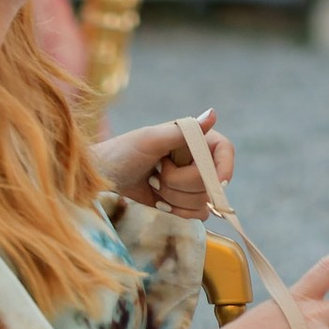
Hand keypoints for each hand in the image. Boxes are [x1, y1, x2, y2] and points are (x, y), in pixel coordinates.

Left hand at [96, 114, 234, 207]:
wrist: (104, 177)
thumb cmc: (124, 151)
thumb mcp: (152, 139)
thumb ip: (185, 132)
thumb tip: (213, 114)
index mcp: (195, 138)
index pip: (225, 152)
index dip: (224, 168)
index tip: (215, 183)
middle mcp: (198, 159)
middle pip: (211, 182)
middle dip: (180, 184)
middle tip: (157, 172)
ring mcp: (191, 182)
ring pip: (203, 201)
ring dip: (174, 197)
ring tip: (154, 183)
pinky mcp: (184, 201)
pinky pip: (197, 214)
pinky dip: (178, 211)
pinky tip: (160, 200)